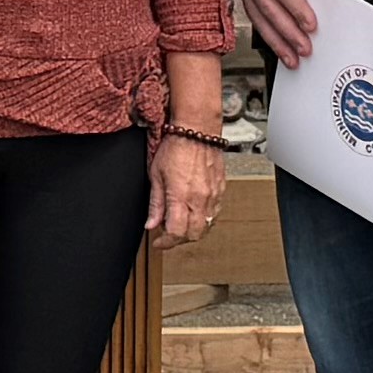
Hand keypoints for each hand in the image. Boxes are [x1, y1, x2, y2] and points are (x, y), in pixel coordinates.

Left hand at [145, 130, 225, 248]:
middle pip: (194, 235)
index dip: (166, 243)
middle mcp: (199, 198)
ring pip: (207, 227)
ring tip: (181, 223)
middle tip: (168, 234)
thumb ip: (155, 203)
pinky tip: (195, 212)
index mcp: (181, 196)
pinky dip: (205, 219)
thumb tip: (151, 224)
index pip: (176, 233)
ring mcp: (213, 195)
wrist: (197, 130)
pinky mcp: (221, 190)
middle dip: (180, 240)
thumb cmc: (175, 147)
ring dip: (193, 231)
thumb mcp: (156, 175)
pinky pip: (215, 213)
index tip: (159, 242)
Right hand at [226, 0, 321, 62]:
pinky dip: (267, 33)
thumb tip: (312, 0)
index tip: (312, 25)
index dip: (296, 7)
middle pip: (268, 6)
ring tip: (293, 59)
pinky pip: (253, 14)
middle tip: (305, 50)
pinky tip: (279, 47)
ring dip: (277, 40)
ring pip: (257, 16)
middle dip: (288, 32)